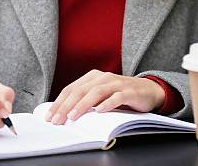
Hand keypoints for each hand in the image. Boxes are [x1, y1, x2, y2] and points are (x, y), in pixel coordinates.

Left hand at [45, 70, 164, 124]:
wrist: (147, 90)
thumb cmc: (120, 94)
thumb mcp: (101, 94)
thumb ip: (86, 99)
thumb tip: (64, 112)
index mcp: (93, 77)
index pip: (72, 89)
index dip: (59, 102)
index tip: (49, 116)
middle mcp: (103, 77)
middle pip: (81, 90)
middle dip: (66, 106)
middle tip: (56, 120)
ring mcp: (116, 83)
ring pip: (96, 92)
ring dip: (83, 105)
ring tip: (73, 116)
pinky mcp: (129, 91)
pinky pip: (117, 97)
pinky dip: (107, 104)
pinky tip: (99, 111)